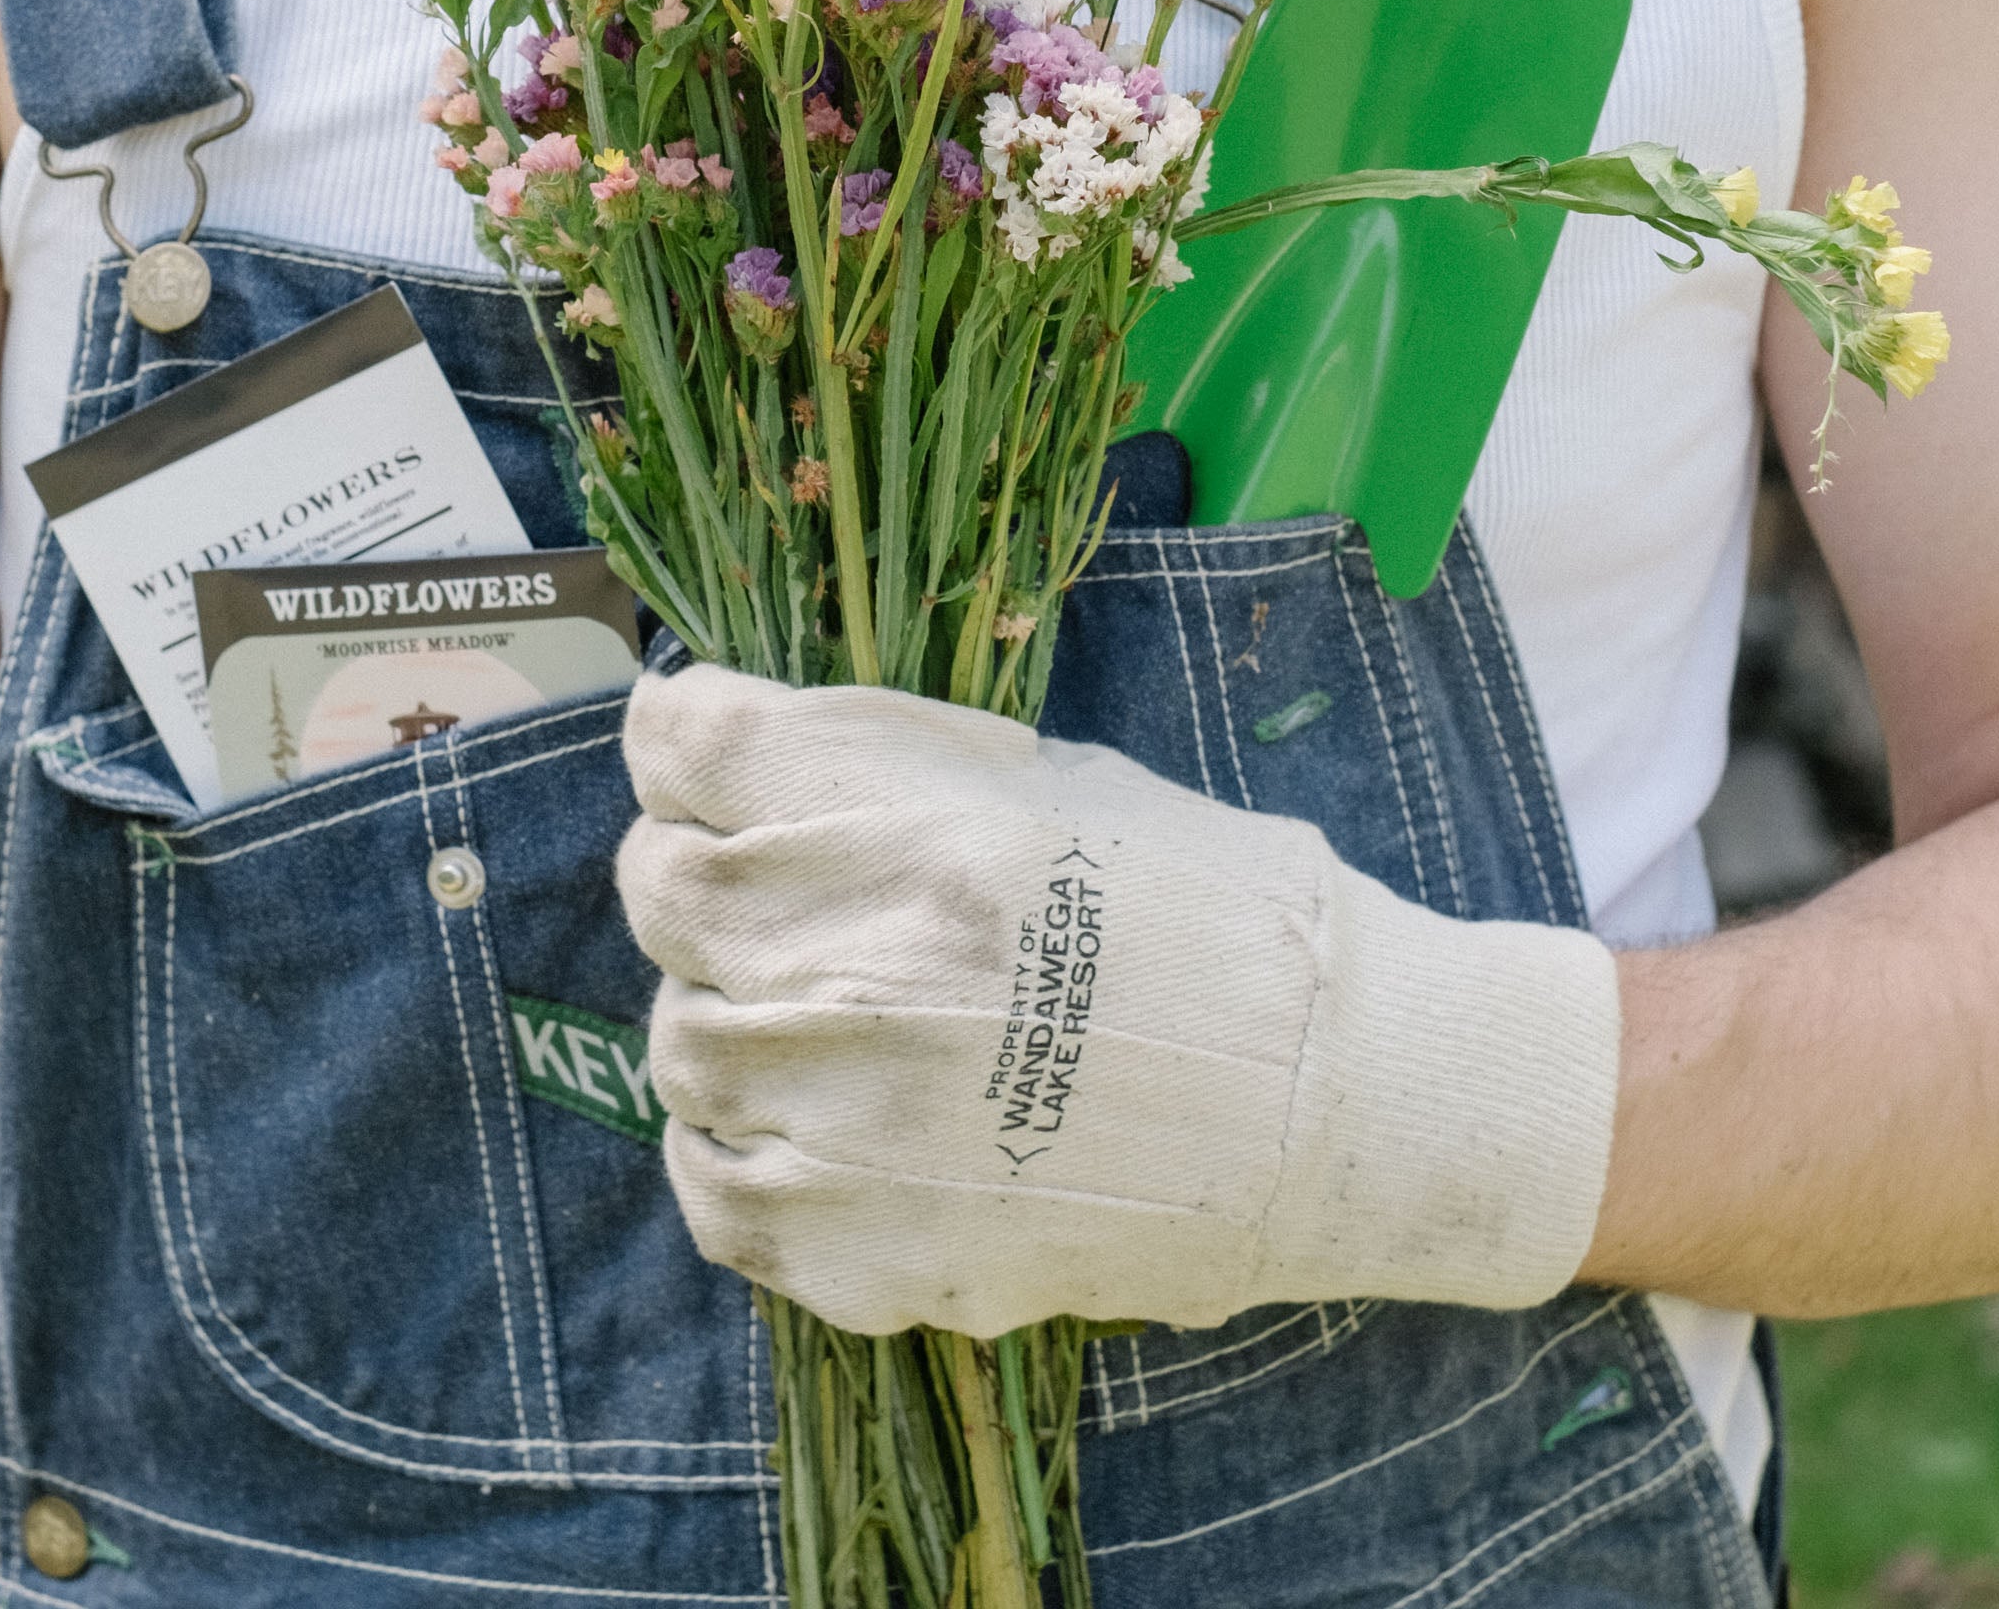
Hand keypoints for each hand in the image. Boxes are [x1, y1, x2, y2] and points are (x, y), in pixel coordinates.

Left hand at [618, 665, 1622, 1339]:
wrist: (1337, 1106)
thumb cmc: (1210, 909)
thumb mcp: (1054, 780)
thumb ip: (883, 762)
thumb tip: (741, 748)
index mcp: (913, 826)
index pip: (683, 746)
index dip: (689, 747)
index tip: (714, 766)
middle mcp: (858, 969)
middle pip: (661, 888)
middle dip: (704, 873)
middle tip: (784, 894)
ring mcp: (847, 1123)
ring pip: (678, 1040)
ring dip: (729, 1010)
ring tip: (823, 1014)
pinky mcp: (859, 1253)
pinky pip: (713, 1187)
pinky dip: (739, 1145)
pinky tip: (817, 1122)